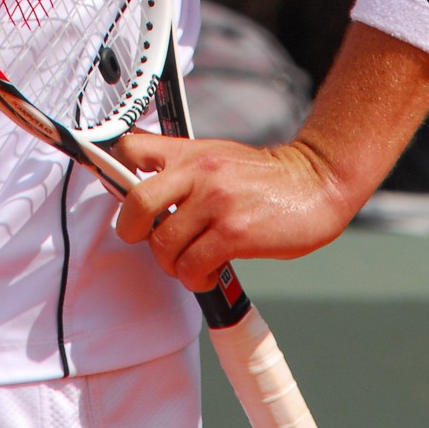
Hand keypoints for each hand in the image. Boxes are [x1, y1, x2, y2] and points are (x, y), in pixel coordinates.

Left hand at [111, 128, 350, 291]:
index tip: (121, 195)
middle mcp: (198, 173)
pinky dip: (194, 278)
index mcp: (190, 152)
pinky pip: (193, 266)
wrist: (315, 183)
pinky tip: (208, 273)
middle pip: (137, 203)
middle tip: (147, 240)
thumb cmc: (265, 177)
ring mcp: (216, 203)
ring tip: (190, 263)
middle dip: (133, 231)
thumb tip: (144, 188)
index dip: (114, 173)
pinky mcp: (234, 233)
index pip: (132, 149)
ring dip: (171, 264)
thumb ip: (183, 168)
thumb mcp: (217, 156)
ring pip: (164, 245)